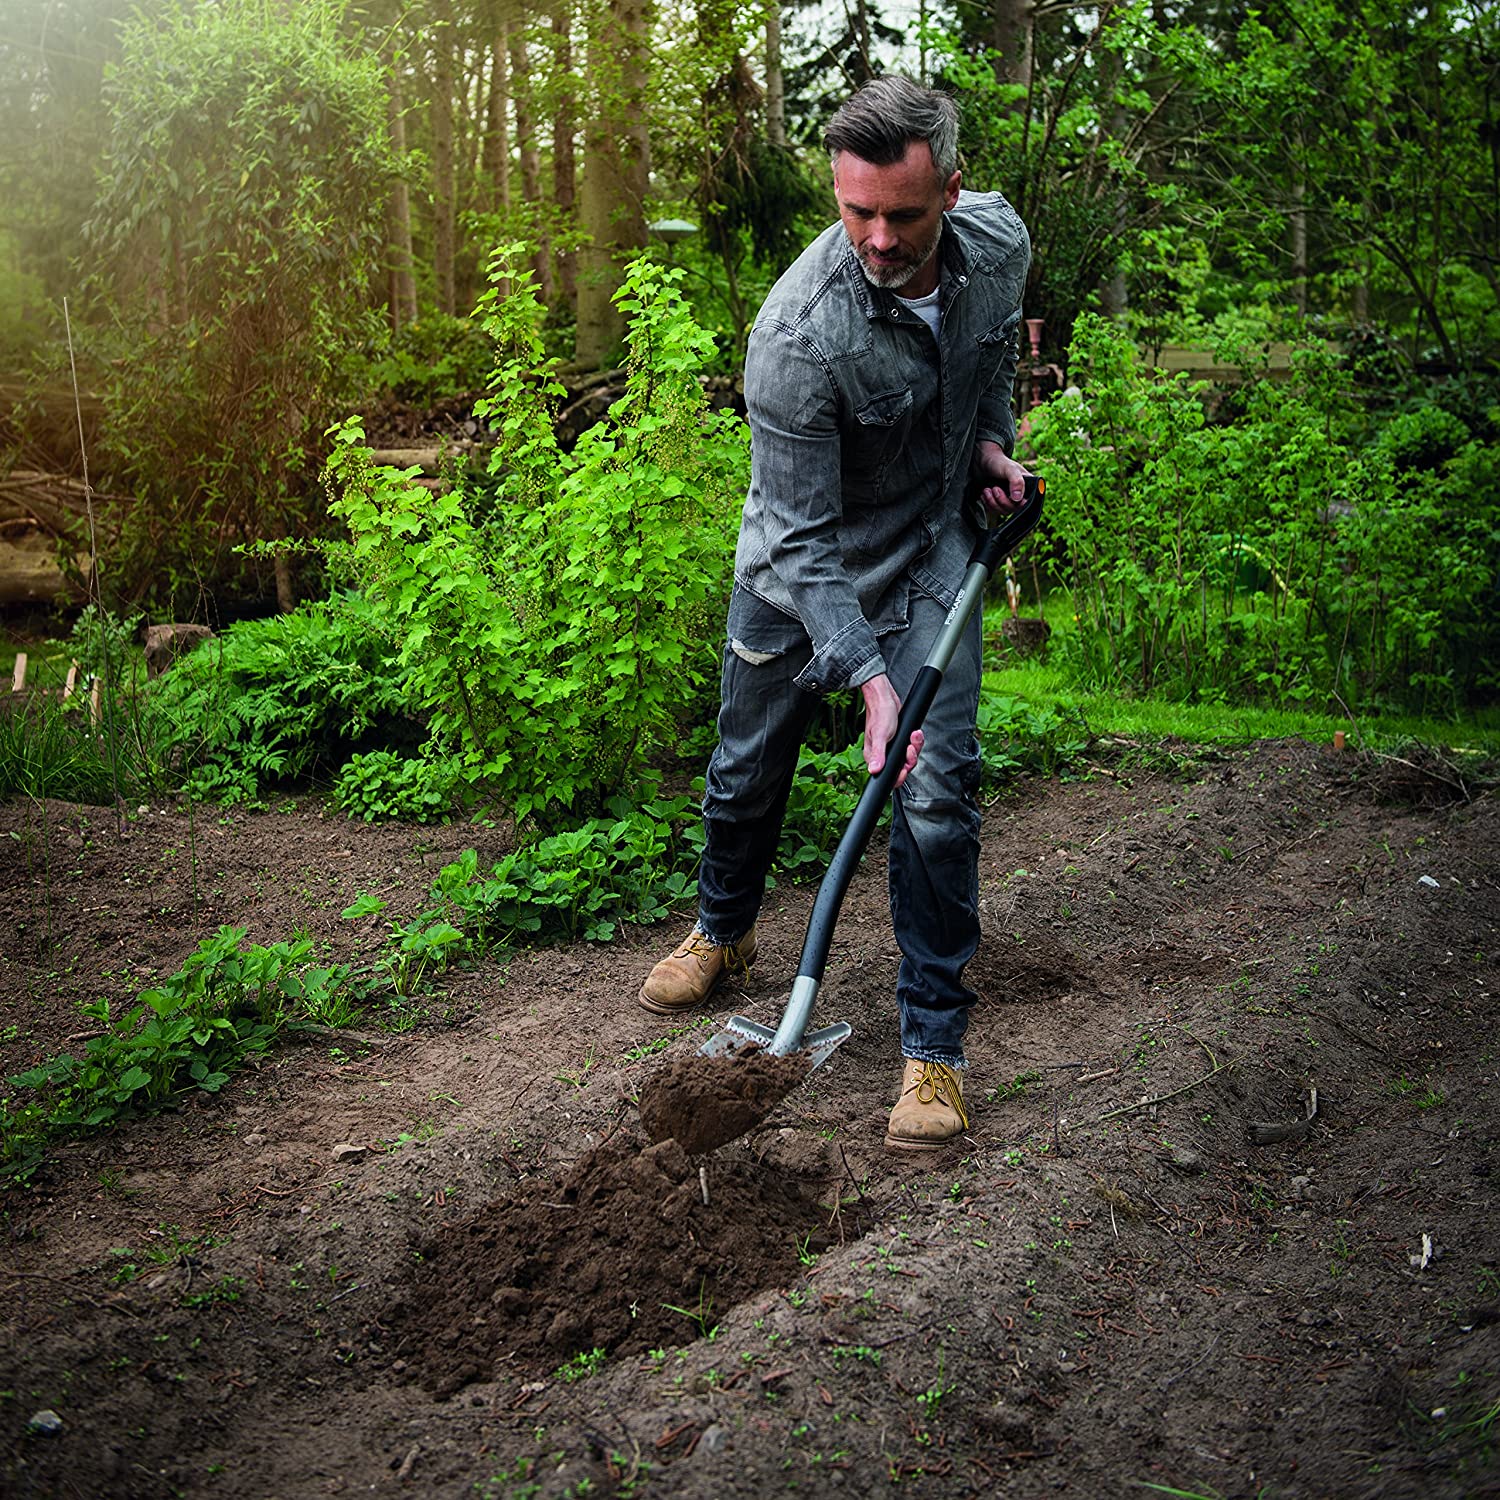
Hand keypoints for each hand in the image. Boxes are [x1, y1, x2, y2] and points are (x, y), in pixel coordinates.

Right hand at [860, 673, 922, 787]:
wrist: (884, 697)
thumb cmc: (878, 713)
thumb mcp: (879, 735)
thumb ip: (878, 754)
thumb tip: (874, 770)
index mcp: (874, 756)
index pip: (888, 775)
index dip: (900, 774)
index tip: (905, 768)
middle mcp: (883, 753)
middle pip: (902, 766)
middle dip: (910, 758)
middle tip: (910, 747)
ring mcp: (892, 746)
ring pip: (908, 756)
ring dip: (915, 747)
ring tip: (914, 736)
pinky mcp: (898, 739)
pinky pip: (910, 746)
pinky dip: (915, 740)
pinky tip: (914, 733)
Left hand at [974, 439, 1030, 515]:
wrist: (982, 461)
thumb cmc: (998, 462)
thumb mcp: (1009, 468)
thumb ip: (1016, 481)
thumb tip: (1018, 499)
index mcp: (1028, 486)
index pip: (1029, 502)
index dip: (1021, 504)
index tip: (1012, 498)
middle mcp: (1020, 494)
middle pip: (1015, 509)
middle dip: (1002, 501)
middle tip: (995, 488)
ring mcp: (1009, 499)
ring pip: (1004, 511)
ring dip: (993, 502)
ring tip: (987, 489)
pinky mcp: (998, 502)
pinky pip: (994, 511)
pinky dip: (988, 503)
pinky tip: (985, 493)